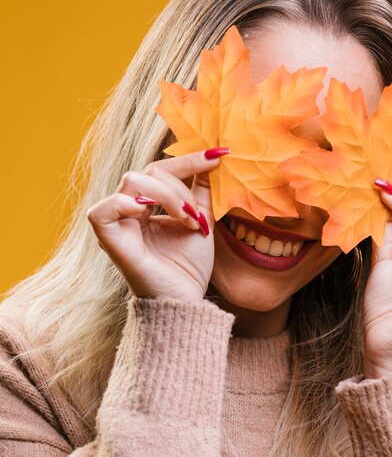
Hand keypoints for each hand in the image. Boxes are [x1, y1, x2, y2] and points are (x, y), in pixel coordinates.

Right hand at [86, 148, 229, 301]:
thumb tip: (213, 159)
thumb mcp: (201, 221)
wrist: (184, 301)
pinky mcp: (107, 237)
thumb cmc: (189, 268)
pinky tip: (152, 215)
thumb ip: (202, 192)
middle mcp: (130, 210)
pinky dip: (129, 204)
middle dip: (182, 182)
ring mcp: (117, 222)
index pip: (163, 170)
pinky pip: (106, 207)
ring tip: (187, 221)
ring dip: (168, 196)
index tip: (219, 155)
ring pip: (134, 180)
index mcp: (149, 206)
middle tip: (197, 211)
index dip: (189, 160)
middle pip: (150, 169)